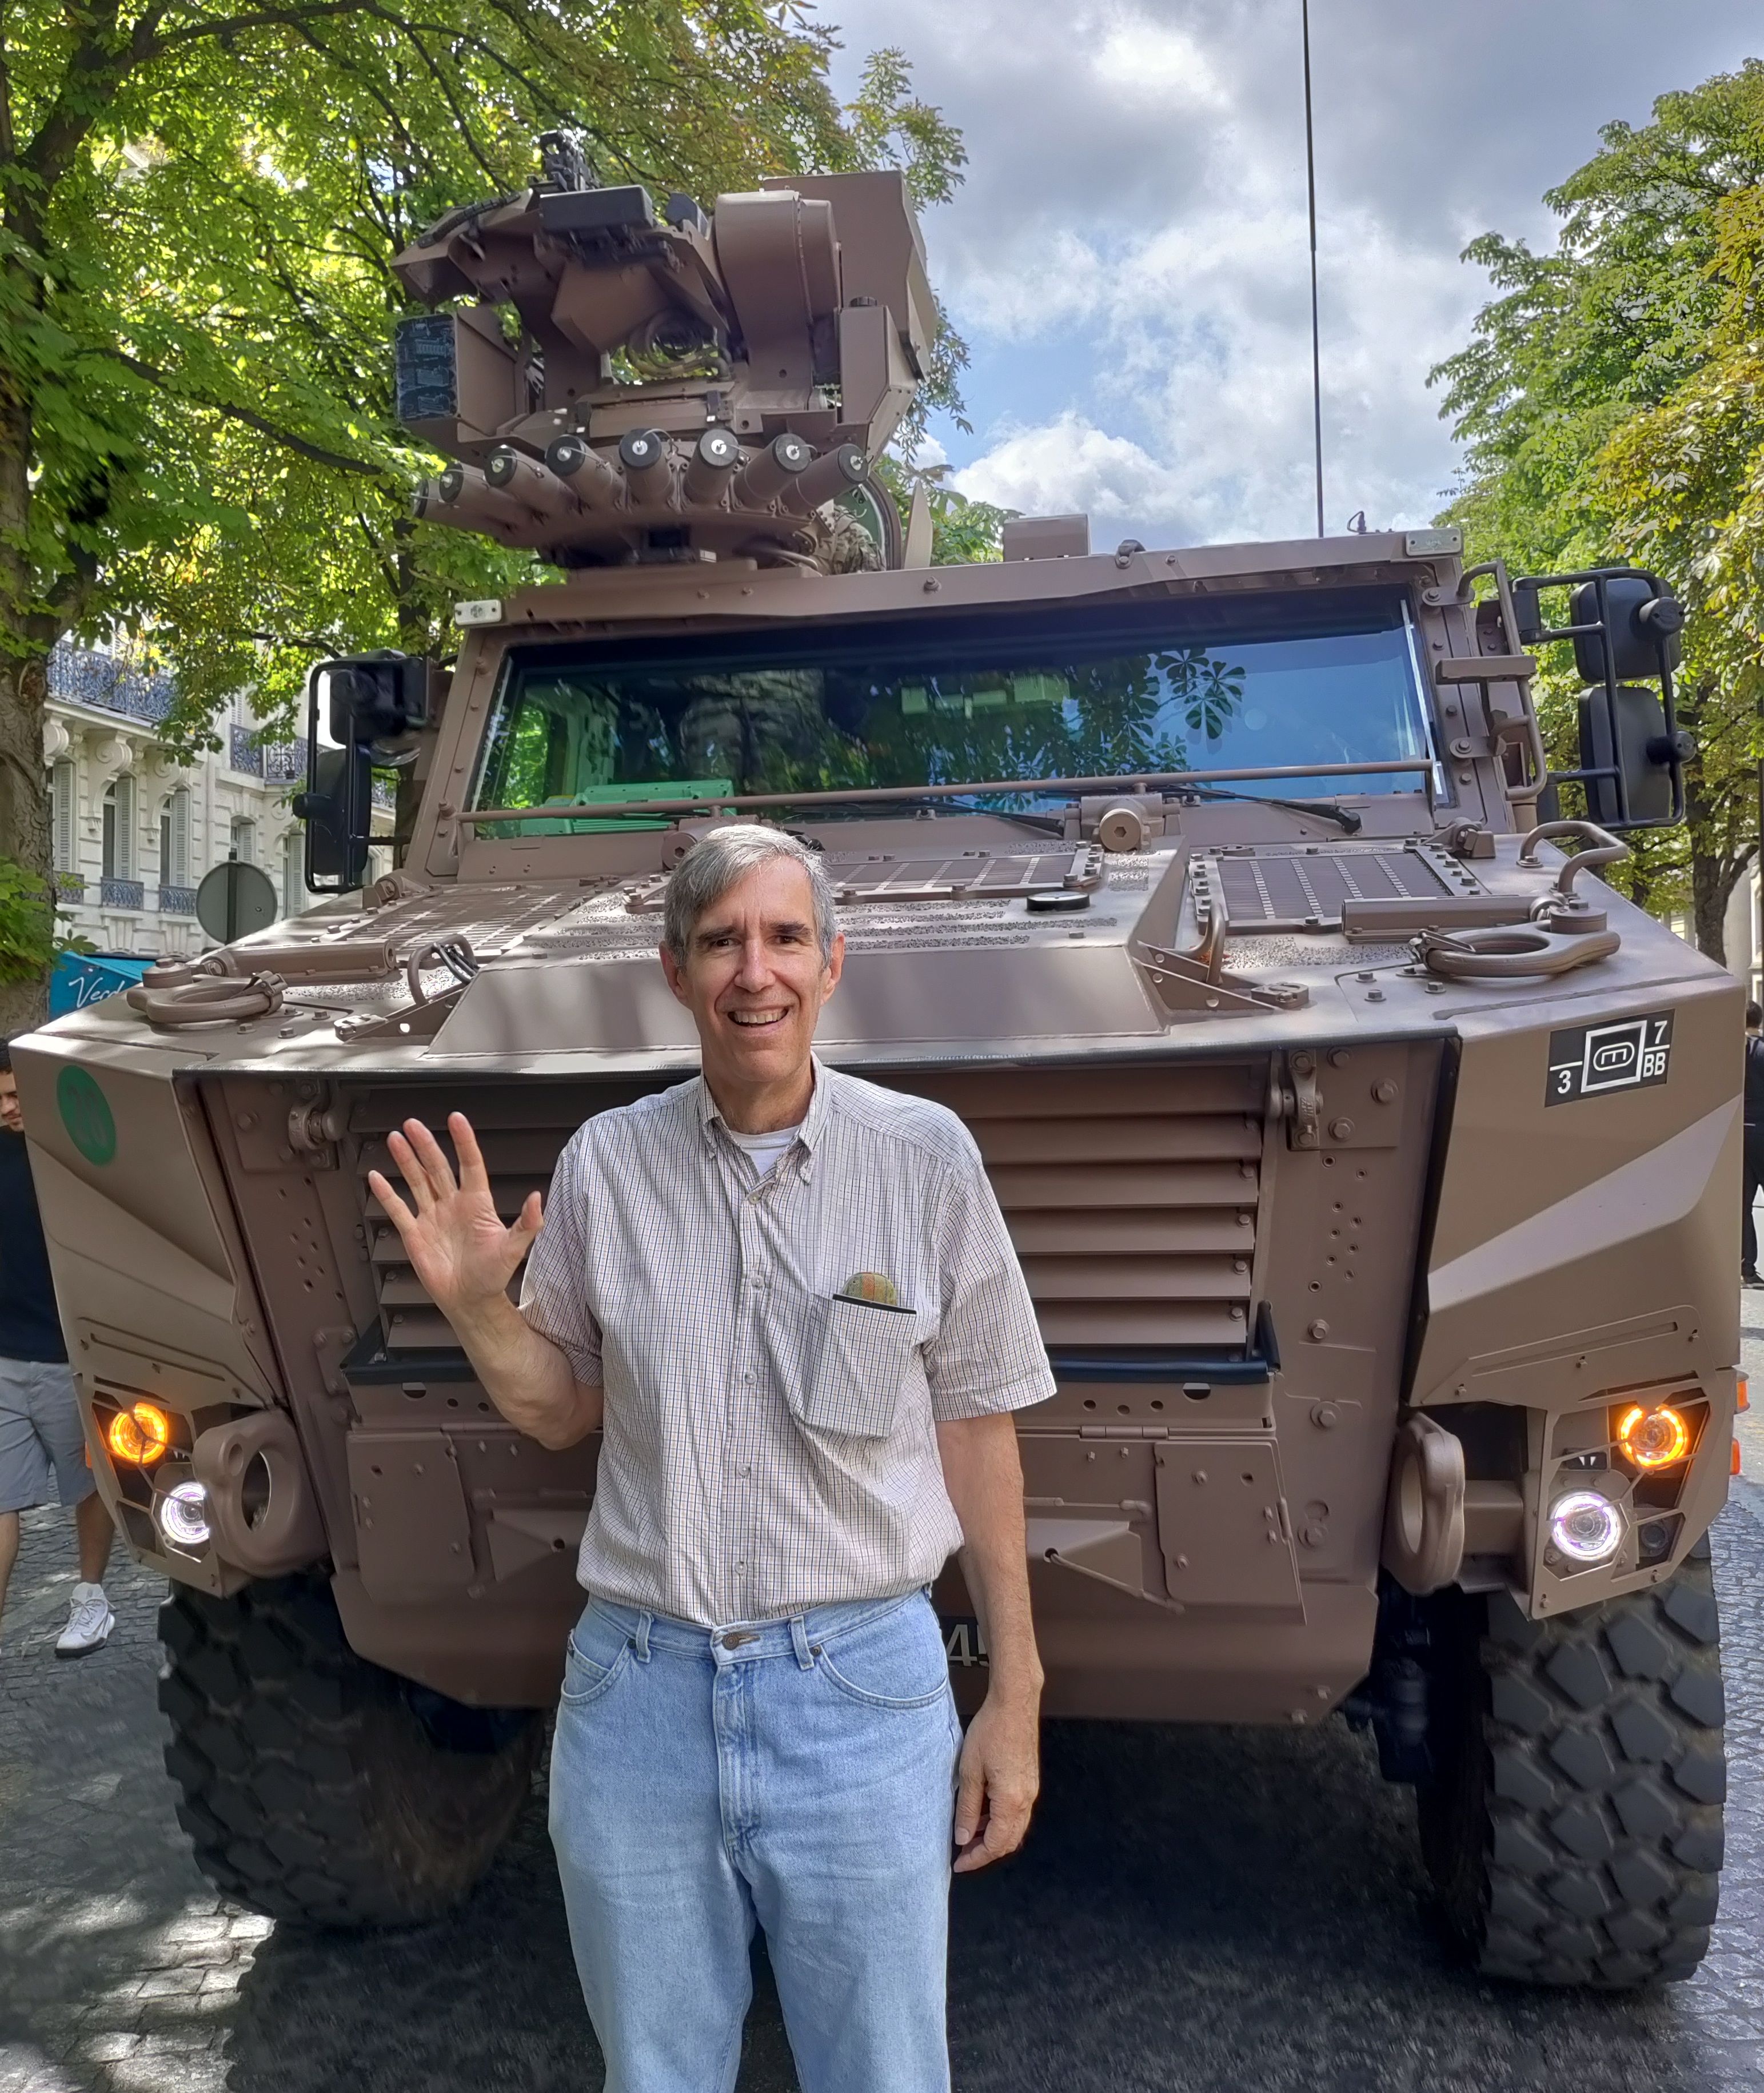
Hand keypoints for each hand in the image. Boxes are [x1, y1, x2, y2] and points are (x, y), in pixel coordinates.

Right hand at [367, 1113, 541, 1320]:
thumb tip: (538, 1199)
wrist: (470, 1301)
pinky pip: (398, 1209)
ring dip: (406, 1160)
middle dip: (425, 1145)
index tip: (456, 1120)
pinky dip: (386, 1193)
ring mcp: (432, 1217)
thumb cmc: (493, 1276)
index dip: (463, 1142)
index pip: (469, 1164)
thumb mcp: (514, 1249)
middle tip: (414, 1124)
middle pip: (437, 1167)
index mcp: (477, 1204)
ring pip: (417, 1181)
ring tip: (396, 1139)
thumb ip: (527, 1223)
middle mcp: (453, 1205)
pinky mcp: (415, 1234)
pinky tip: (376, 1177)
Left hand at [952, 1685, 1039, 1872]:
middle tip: (962, 1853)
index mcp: (1011, 1800)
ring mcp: (1031, 1790)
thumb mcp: (970, 1771)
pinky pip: (1017, 1812)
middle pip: (1009, 1841)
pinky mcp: (1030, 1780)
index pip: (995, 1844)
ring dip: (993, 1836)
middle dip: (985, 1851)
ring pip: (1014, 1828)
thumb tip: (963, 1838)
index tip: (958, 1864)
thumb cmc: (990, 1731)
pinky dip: (1000, 1820)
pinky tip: (983, 1812)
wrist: (1014, 1703)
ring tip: (968, 1833)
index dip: (976, 1858)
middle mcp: (1026, 1800)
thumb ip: (968, 1808)